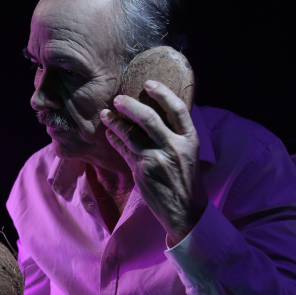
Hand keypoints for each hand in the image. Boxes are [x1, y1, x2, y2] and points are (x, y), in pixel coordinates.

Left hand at [101, 80, 208, 245]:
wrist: (185, 211)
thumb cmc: (187, 181)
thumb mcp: (190, 154)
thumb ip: (176, 136)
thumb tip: (158, 116)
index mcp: (190, 140)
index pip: (177, 109)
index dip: (162, 93)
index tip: (148, 83)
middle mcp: (174, 147)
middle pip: (148, 118)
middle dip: (130, 105)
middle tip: (118, 99)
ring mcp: (156, 159)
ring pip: (131, 134)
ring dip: (115, 122)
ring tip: (106, 115)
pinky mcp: (142, 171)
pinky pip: (124, 150)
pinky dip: (115, 140)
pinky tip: (109, 135)